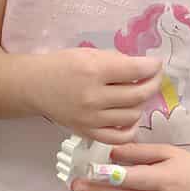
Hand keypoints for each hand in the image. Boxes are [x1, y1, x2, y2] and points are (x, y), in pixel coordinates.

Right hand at [24, 47, 161, 143]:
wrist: (34, 86)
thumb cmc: (61, 65)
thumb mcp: (88, 53)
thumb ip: (116, 60)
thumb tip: (144, 68)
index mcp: (94, 71)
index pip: (136, 70)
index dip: (153, 66)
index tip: (155, 64)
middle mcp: (94, 96)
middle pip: (139, 94)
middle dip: (153, 84)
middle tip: (153, 78)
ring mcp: (91, 118)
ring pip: (133, 115)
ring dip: (141, 104)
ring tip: (135, 95)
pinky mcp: (88, 132)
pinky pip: (120, 136)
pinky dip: (131, 128)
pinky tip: (129, 117)